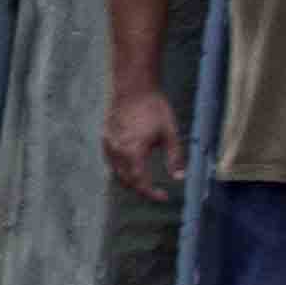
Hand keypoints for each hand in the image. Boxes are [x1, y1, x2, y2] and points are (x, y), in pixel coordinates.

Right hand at [100, 76, 185, 203]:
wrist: (134, 88)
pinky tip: (132, 165)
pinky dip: (121, 169)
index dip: (152, 193)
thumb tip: (180, 178)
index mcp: (133, 152)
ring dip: (130, 180)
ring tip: (145, 181)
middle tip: (156, 191)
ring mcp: (109, 145)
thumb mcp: (170, 133)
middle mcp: (117, 152)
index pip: (141, 183)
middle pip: (127, 181)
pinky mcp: (105, 138)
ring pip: (117, 173)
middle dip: (142, 189)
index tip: (164, 197)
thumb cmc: (154, 108)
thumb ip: (175, 158)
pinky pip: (111, 161)